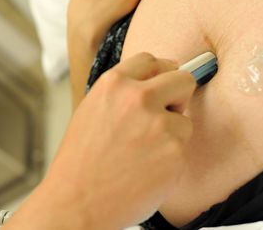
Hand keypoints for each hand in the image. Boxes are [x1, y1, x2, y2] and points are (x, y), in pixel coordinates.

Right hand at [3, 53, 195, 229]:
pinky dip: (171, 159)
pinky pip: (184, 148)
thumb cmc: (81, 161)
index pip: (151, 60)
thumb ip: (122, 93)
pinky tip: (147, 168)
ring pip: (185, 119)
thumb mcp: (92, 110)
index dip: (160, 72)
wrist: (77, 201)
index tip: (163, 82)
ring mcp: (159, 125)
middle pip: (182, 78)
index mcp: (114, 84)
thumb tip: (155, 83)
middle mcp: (138, 98)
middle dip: (179, 95)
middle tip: (167, 113)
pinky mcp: (175, 152)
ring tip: (144, 152)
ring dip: (172, 134)